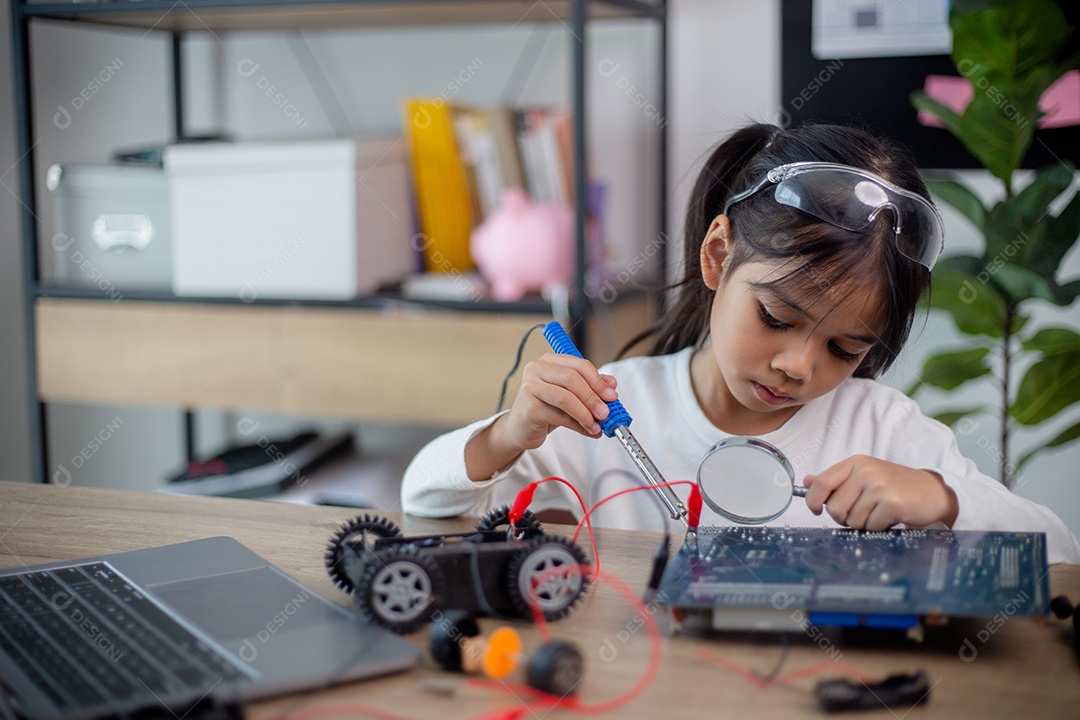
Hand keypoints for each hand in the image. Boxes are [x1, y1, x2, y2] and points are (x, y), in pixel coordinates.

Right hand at [497, 352, 617, 451]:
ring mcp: (530, 387)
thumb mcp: (570, 395)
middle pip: (573, 379)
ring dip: (586, 414)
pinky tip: (587, 430)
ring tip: (597, 425)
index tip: (612, 396)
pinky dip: (578, 425)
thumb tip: (612, 384)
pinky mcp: (529, 408)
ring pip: (566, 398)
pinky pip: (560, 416)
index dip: (598, 381)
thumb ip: (589, 387)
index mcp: (549, 361)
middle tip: (606, 413)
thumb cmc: (545, 408)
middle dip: (593, 397)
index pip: (579, 365)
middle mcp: (537, 369)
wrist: (520, 429)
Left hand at [803, 455, 958, 530]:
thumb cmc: (895, 486)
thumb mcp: (863, 476)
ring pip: (852, 520)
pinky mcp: (892, 502)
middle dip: (845, 517)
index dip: (813, 500)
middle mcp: (865, 471)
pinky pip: (870, 527)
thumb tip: (806, 480)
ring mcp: (879, 486)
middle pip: (834, 507)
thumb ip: (835, 480)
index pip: (822, 482)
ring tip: (878, 513)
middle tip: (862, 513)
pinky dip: (878, 528)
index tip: (816, 509)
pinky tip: (889, 518)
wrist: (932, 492)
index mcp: (855, 463)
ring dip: (864, 524)